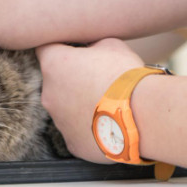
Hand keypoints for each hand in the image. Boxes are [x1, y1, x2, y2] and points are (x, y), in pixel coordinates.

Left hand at [36, 38, 143, 162]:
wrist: (140, 115)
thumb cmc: (124, 76)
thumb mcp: (110, 44)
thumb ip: (92, 44)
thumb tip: (92, 48)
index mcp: (54, 64)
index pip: (45, 49)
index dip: (61, 49)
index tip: (74, 51)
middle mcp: (48, 93)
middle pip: (56, 83)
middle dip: (73, 80)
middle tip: (99, 81)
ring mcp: (59, 121)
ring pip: (66, 109)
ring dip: (82, 105)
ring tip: (109, 105)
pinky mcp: (72, 143)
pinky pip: (78, 131)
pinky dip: (90, 127)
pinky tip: (109, 123)